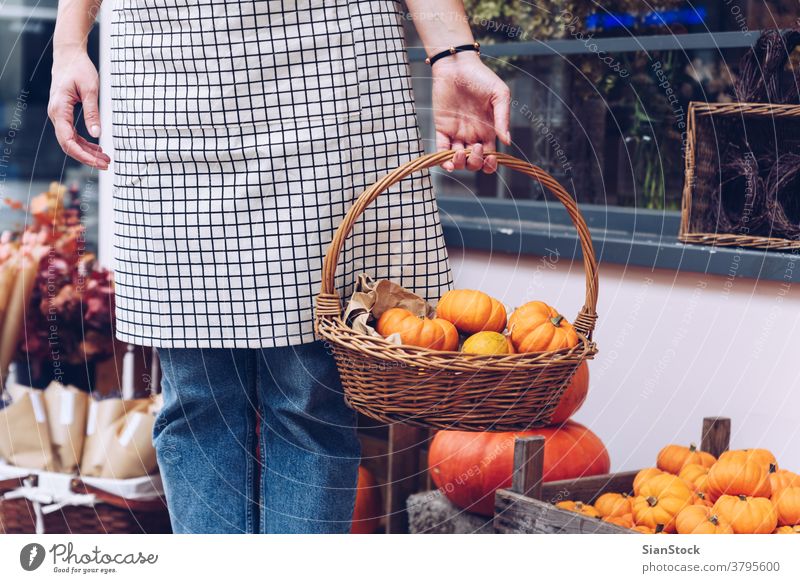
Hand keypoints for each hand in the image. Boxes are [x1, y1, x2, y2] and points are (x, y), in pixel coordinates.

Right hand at [48, 47, 109, 169]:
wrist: (69, 55)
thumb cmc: (79, 68)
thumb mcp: (90, 90)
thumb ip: (92, 112)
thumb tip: (97, 134)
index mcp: (59, 109)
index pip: (68, 141)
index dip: (83, 155)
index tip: (99, 162)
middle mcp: (56, 114)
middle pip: (68, 144)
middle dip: (87, 157)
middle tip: (107, 164)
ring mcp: (59, 115)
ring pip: (71, 141)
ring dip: (88, 151)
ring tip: (106, 159)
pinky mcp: (64, 114)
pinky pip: (73, 134)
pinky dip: (85, 143)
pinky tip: (98, 148)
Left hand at [431, 52, 510, 173]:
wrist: (457, 65)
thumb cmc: (480, 76)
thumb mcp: (499, 95)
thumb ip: (503, 118)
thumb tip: (507, 141)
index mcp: (488, 130)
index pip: (490, 156)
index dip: (490, 164)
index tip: (490, 159)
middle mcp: (473, 135)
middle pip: (474, 162)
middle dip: (475, 163)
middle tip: (476, 148)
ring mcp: (457, 133)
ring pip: (458, 160)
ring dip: (460, 164)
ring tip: (460, 153)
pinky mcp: (442, 128)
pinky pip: (441, 150)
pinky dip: (444, 160)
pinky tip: (448, 162)